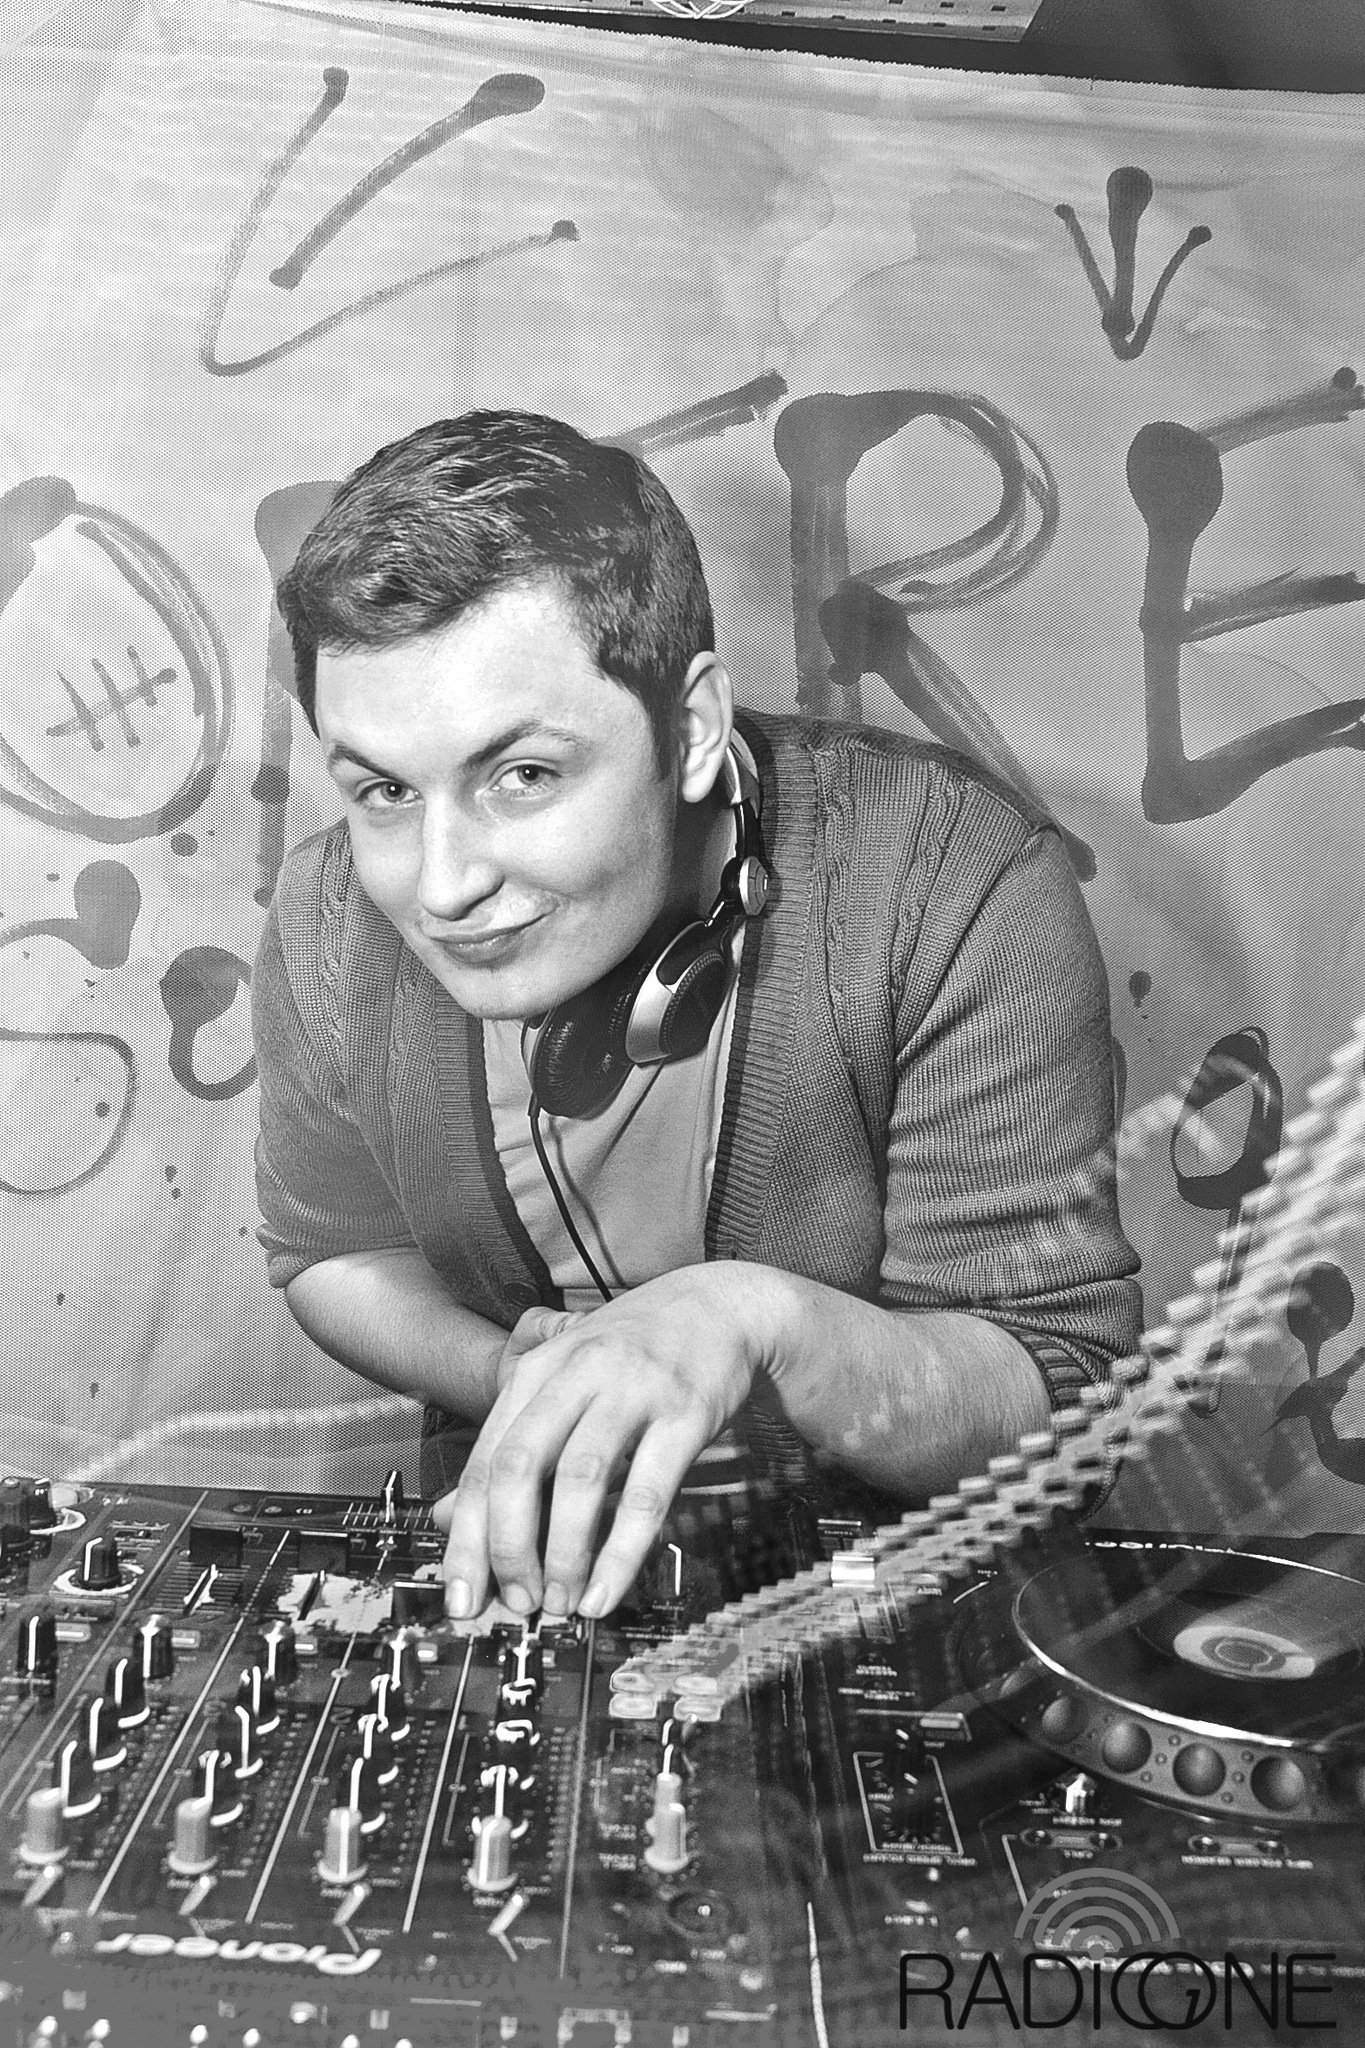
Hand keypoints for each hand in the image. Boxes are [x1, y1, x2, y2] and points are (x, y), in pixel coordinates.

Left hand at [436, 1263, 785, 1621]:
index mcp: (538, 1370)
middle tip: (516, 1601)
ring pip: (580, 1480)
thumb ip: (511, 1446)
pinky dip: (621, 1552)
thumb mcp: (563, 1382)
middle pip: (520, 1467)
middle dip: (508, 1547)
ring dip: (563, 1554)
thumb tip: (450, 1518)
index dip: (468, 1536)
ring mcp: (632, 1392)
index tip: (461, 1594)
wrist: (720, 1305)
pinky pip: (647, 1493)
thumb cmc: (635, 1352)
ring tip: (561, 1603)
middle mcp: (578, 1375)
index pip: (486, 1461)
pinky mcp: (685, 1414)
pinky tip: (606, 1590)